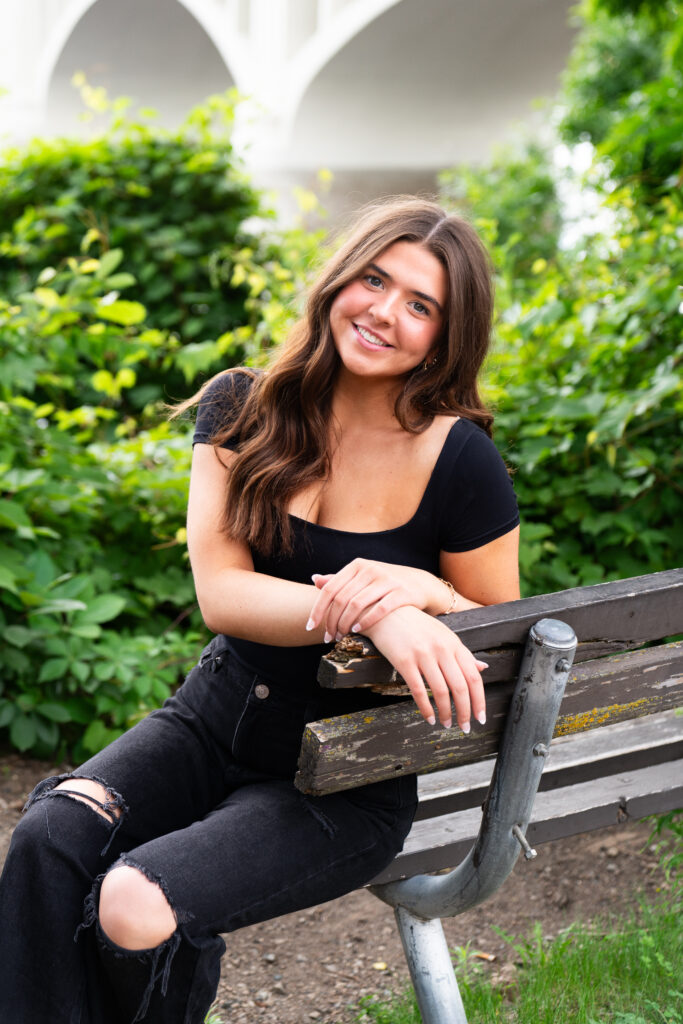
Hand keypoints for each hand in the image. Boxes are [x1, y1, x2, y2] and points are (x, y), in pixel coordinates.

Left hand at [306, 558, 445, 642]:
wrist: (421, 583)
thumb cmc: (385, 583)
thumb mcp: (363, 577)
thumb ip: (340, 580)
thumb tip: (315, 580)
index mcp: (357, 565)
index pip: (329, 589)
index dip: (317, 609)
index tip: (310, 626)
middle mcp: (370, 569)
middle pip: (341, 599)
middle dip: (331, 621)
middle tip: (328, 637)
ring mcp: (387, 580)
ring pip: (357, 604)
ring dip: (345, 624)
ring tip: (341, 637)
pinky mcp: (402, 592)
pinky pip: (380, 609)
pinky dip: (366, 621)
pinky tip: (358, 631)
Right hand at [364, 605, 487, 731]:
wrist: (387, 612)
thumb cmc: (417, 625)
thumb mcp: (444, 635)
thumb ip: (462, 654)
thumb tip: (483, 668)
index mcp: (454, 644)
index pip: (473, 677)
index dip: (479, 700)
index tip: (480, 717)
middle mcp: (441, 649)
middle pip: (460, 687)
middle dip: (465, 712)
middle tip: (465, 727)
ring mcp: (423, 654)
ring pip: (441, 691)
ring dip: (445, 713)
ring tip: (446, 724)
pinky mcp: (404, 660)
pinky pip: (419, 690)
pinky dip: (426, 708)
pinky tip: (429, 718)